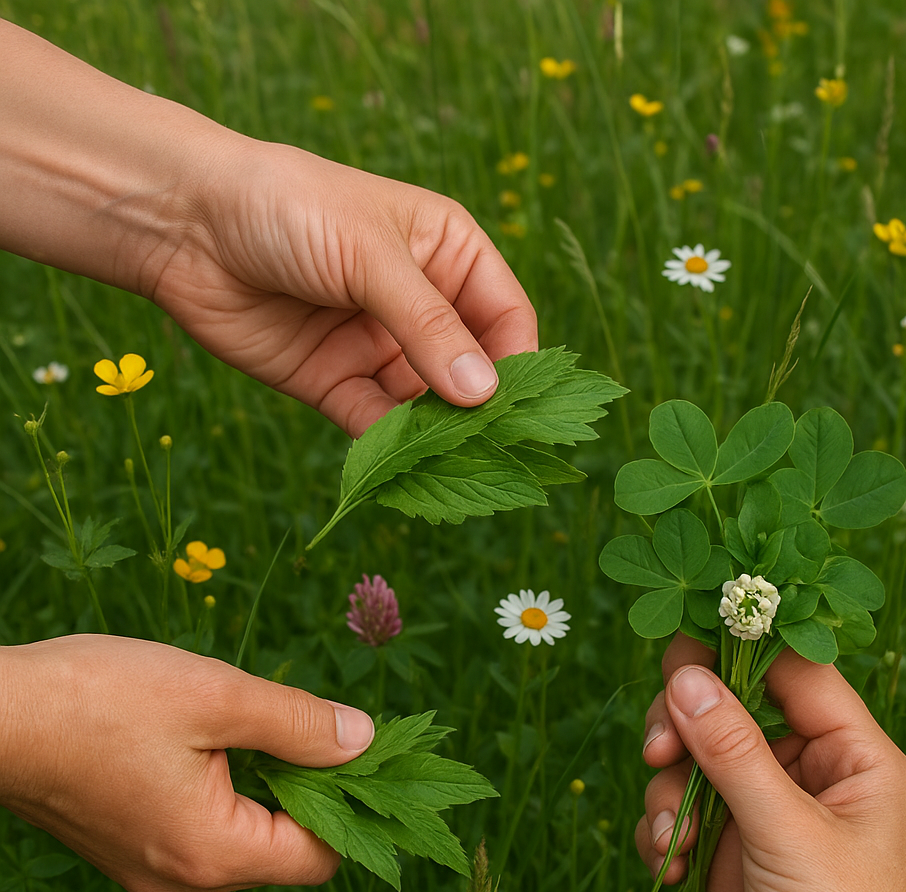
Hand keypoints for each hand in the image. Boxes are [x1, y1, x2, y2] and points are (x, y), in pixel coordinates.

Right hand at [0, 634, 373, 891]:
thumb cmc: (98, 699)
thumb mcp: (216, 696)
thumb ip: (298, 724)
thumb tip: (364, 741)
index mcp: (211, 854)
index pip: (320, 858)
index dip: (355, 806)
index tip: (370, 754)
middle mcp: (181, 880)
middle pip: (284, 849)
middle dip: (314, 790)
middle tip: (326, 728)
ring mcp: (150, 868)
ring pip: (245, 835)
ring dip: (270, 784)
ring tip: (271, 724)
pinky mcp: (129, 845)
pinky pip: (204, 827)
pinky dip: (229, 788)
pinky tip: (222, 738)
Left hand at [148, 144, 537, 436]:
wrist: (182, 222)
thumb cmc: (287, 206)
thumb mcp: (369, 254)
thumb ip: (427, 325)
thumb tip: (484, 394)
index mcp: (445, 253)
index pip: (505, 315)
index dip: (516, 360)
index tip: (519, 406)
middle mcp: (418, 304)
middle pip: (470, 367)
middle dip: (480, 408)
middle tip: (494, 451)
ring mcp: (376, 346)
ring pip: (425, 404)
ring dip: (437, 435)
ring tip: (450, 466)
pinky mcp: (333, 382)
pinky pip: (374, 423)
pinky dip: (388, 447)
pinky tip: (400, 467)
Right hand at [636, 634, 905, 891]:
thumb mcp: (786, 832)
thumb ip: (732, 750)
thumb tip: (685, 676)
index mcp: (849, 752)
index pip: (790, 671)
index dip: (735, 650)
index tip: (677, 647)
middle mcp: (805, 769)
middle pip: (728, 708)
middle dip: (684, 729)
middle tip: (657, 751)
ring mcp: (764, 806)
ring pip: (693, 758)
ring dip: (668, 793)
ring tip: (672, 839)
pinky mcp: (729, 843)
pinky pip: (680, 808)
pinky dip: (664, 831)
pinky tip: (669, 867)